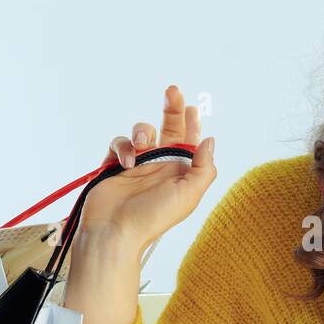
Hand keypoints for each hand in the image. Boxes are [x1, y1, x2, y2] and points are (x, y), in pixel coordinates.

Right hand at [75, 84, 216, 256]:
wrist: (114, 231)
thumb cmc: (153, 218)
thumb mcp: (189, 195)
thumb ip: (204, 168)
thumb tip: (210, 140)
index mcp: (180, 173)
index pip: (189, 142)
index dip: (192, 124)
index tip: (193, 107)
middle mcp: (160, 165)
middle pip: (168, 129)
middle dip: (171, 109)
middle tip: (173, 91)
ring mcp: (137, 164)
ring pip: (142, 132)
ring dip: (143, 131)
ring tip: (143, 142)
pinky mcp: (114, 163)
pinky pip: (119, 142)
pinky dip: (123, 147)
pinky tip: (126, 162)